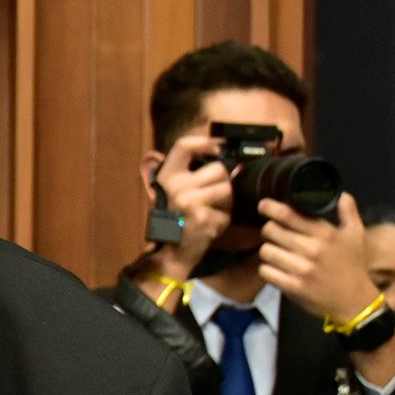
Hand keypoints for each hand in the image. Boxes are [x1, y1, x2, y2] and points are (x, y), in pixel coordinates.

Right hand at [148, 135, 234, 280]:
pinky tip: (211, 224)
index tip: (218, 147)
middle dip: (223, 182)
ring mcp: (190, 202)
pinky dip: (224, 219)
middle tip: (214, 197)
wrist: (171, 252)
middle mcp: (177, 187)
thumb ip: (188, 171)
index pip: (184, 146)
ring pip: (228, 189)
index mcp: (167, 177)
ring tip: (213, 210)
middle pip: (218, 169)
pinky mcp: (204, 218)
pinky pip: (228, 211)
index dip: (205, 142)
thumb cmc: (175, 220)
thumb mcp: (172, 192)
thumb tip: (222, 153)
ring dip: (227, 201)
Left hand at [256, 193, 378, 323]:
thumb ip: (349, 212)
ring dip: (267, 250)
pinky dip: (267, 269)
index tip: (263, 205)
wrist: (355, 300)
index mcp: (324, 233)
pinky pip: (266, 271)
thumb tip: (342, 194)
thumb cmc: (353, 265)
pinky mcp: (293, 286)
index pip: (288, 215)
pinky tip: (275, 268)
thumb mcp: (356, 235)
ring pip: (266, 251)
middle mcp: (311, 249)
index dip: (270, 208)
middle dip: (269, 229)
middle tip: (273, 233)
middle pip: (271, 230)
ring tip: (275, 251)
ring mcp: (300, 269)